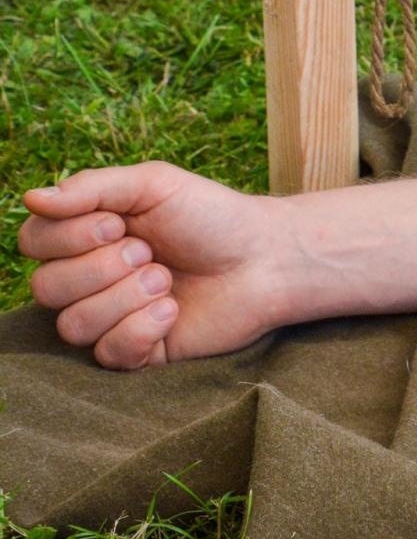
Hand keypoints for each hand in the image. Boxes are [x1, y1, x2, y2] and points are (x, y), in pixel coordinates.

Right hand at [19, 162, 279, 368]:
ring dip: (125, 299)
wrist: (266, 258)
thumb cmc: (212, 216)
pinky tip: (173, 311)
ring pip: (73, 325)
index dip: (68, 237)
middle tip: (150, 254)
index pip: (33, 242)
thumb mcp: (154, 185)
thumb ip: (92, 188)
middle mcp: (90, 278)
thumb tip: (29, 198)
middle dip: (102, 269)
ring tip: (166, 281)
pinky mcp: (138, 351)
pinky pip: (108, 353)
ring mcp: (112, 317)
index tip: (118, 224)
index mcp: (86, 236)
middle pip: (45, 288)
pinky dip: (141, 329)